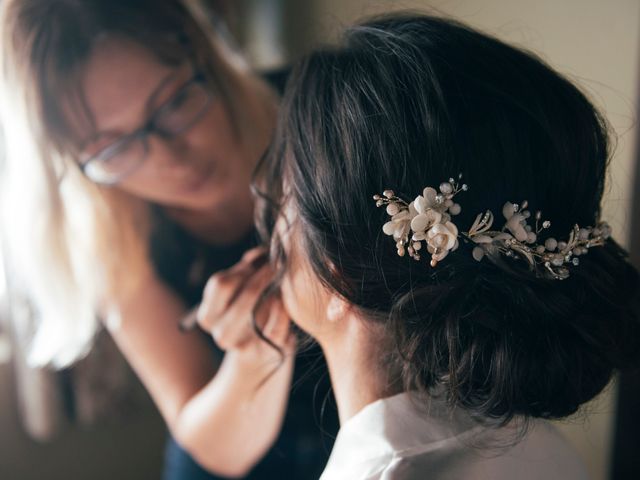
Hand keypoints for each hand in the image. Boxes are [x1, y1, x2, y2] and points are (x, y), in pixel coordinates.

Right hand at [196, 247, 294, 370]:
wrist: (258, 358)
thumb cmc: (249, 314)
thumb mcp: (240, 292)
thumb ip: (246, 269)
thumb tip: (259, 255)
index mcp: (208, 317)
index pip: (221, 283)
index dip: (243, 268)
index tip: (258, 262)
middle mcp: (221, 334)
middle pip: (245, 294)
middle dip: (263, 274)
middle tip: (278, 265)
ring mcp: (243, 347)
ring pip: (260, 309)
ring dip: (274, 290)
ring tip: (282, 283)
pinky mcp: (267, 354)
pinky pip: (277, 326)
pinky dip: (283, 310)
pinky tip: (287, 301)